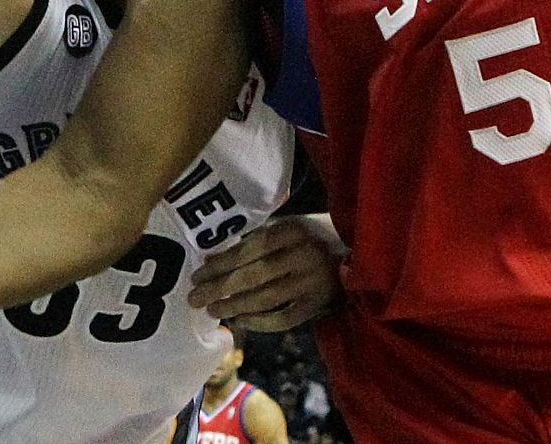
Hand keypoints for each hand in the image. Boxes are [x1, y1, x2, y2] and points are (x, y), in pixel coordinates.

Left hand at [188, 214, 345, 331]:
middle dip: (220, 288)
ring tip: (213, 311)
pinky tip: (240, 321)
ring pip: (266, 298)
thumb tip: (214, 257)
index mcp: (293, 230)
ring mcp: (313, 281)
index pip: (250, 249)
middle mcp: (304, 255)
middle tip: (196, 298)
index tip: (198, 274)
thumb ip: (258, 240)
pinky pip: (284, 318)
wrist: (355, 255)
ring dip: (235, 306)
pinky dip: (260, 322)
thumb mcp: (288, 228)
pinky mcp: (318, 304)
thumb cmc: (310, 238)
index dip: (222, 263)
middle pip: (255, 275)